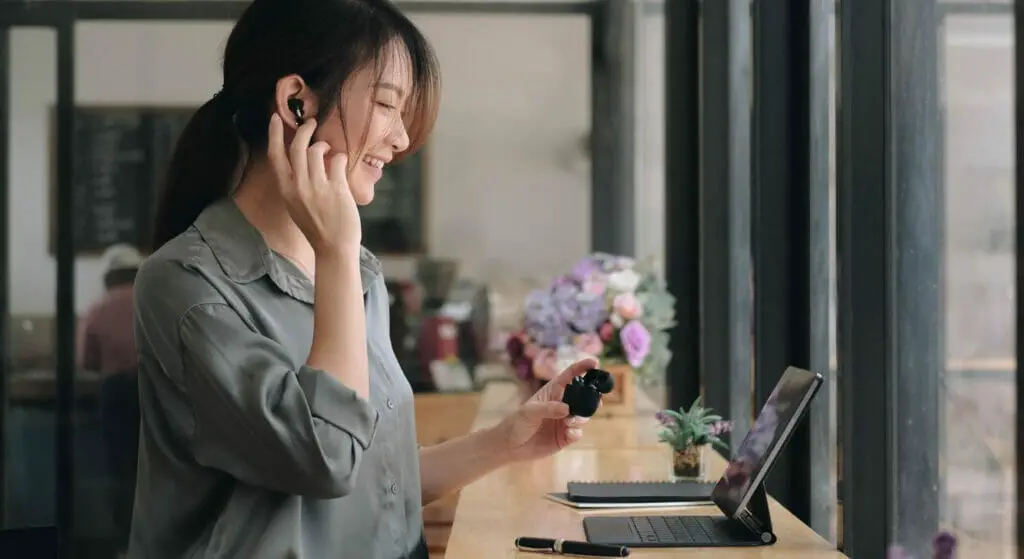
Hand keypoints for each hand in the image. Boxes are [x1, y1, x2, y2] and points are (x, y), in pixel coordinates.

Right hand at [267, 113, 361, 252]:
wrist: (334, 248)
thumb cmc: (317, 226)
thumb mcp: (296, 204)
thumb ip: (296, 183)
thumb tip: (304, 157)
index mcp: (286, 191)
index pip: (276, 156)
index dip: (274, 135)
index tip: (276, 118)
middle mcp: (299, 187)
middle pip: (297, 147)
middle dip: (304, 130)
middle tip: (311, 123)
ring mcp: (317, 188)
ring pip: (317, 151)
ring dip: (324, 145)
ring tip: (328, 151)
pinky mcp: (337, 189)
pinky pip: (337, 161)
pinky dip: (339, 157)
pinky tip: (340, 162)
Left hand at [496, 357, 600, 462]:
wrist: (510, 446)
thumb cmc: (517, 423)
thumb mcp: (529, 411)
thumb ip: (548, 408)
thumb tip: (568, 409)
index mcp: (553, 392)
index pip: (570, 376)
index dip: (582, 368)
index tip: (595, 363)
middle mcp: (562, 405)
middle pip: (583, 396)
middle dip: (592, 397)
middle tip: (596, 401)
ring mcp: (564, 421)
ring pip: (583, 415)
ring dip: (581, 418)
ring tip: (569, 422)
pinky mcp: (565, 437)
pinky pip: (577, 433)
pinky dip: (576, 433)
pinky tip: (569, 434)